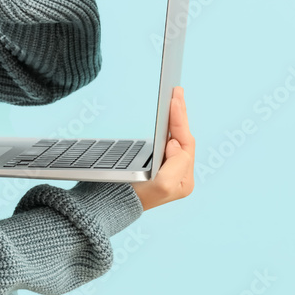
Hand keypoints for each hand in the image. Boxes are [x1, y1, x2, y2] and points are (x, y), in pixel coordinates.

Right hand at [131, 86, 194, 210]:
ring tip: (176, 97)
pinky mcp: (156, 164)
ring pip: (177, 137)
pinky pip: (168, 139)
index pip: (185, 144)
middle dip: (180, 114)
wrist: (109, 203)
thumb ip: (176, 164)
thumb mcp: (162, 184)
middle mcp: (180, 175)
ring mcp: (169, 169)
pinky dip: (170, 124)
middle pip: (183, 138)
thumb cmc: (133, 194)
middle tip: (177, 91)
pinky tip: (169, 115)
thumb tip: (175, 144)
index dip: (179, 122)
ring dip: (177, 117)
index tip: (174, 100)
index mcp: (184, 180)